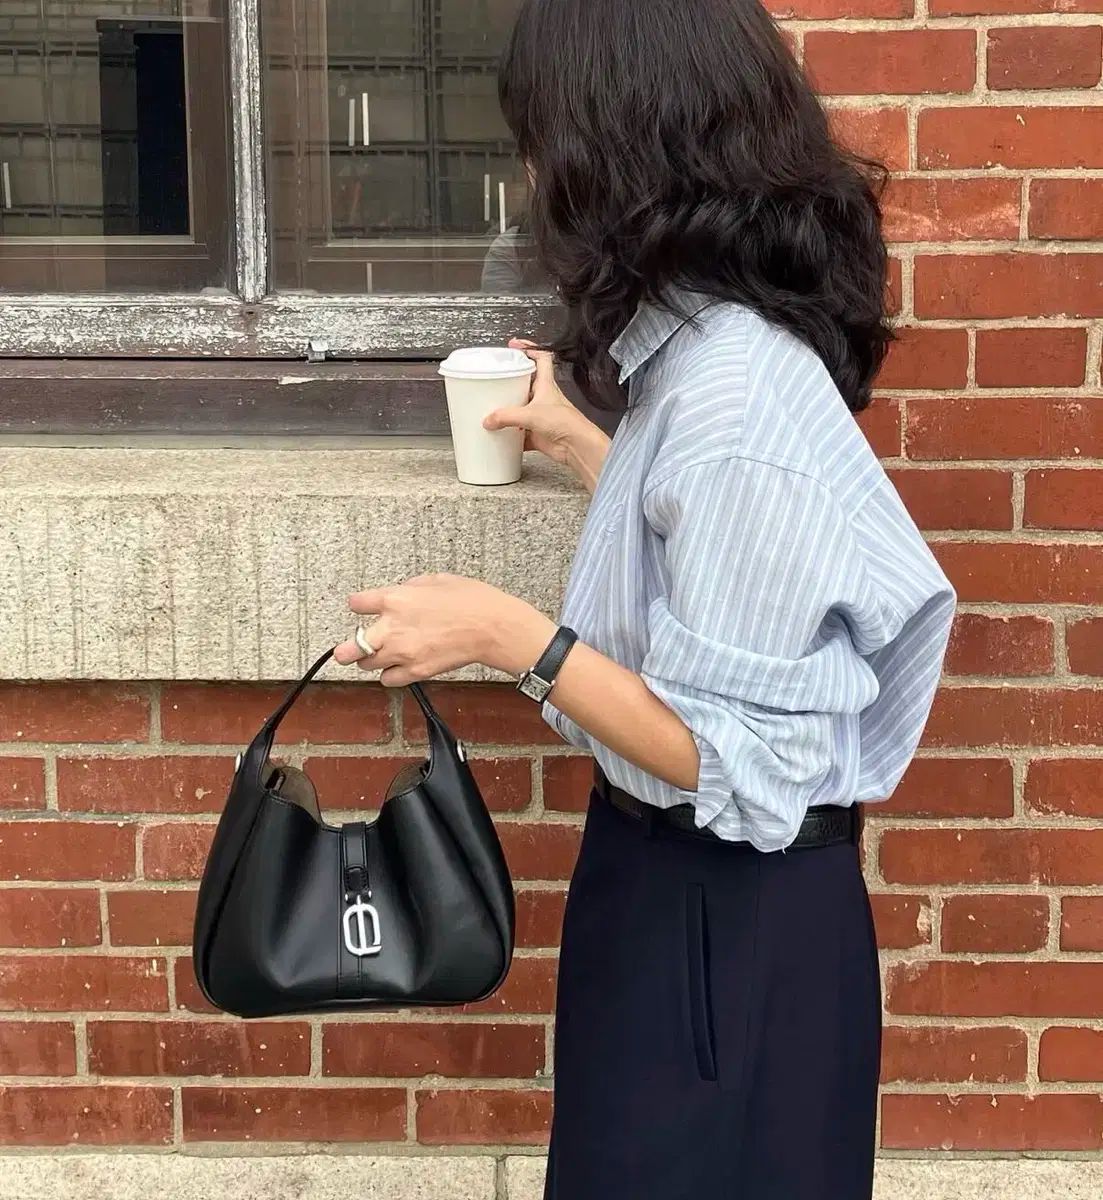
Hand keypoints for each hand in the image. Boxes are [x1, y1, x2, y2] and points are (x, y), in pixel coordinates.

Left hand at [333, 574, 556, 685]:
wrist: (492, 627)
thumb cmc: (471, 600)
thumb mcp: (436, 580)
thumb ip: (410, 588)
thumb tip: (401, 594)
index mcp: (396, 599)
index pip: (357, 604)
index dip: (359, 605)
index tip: (361, 607)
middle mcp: (393, 628)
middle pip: (350, 647)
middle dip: (345, 649)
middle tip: (347, 649)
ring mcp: (403, 653)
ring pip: (367, 665)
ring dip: (371, 659)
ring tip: (382, 654)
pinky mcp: (416, 671)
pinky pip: (388, 680)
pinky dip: (390, 675)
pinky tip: (399, 666)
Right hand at [482, 340, 587, 466]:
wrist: (577, 446)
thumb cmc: (566, 424)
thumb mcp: (531, 414)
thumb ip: (507, 416)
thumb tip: (489, 419)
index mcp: (546, 385)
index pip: (541, 358)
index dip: (529, 348)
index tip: (515, 346)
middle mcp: (544, 398)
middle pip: (527, 383)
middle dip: (512, 382)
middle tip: (498, 380)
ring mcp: (541, 416)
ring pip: (522, 408)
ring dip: (510, 409)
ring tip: (494, 408)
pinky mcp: (539, 433)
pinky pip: (521, 432)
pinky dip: (512, 435)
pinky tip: (503, 436)